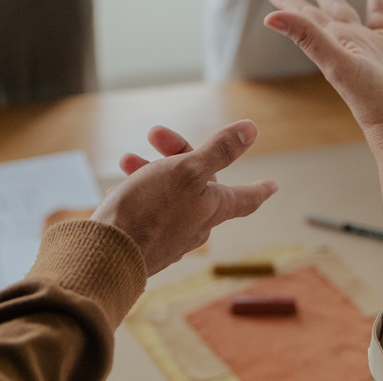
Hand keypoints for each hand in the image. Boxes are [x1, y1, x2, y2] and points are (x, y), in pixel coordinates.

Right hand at [90, 121, 277, 275]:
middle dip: (178, 155)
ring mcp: (170, 238)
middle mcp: (196, 226)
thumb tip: (252, 129)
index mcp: (213, 208)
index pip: (246, 197)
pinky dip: (138, 195)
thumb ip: (219, 151)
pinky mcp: (146, 246)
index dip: (260, 188)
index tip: (274, 186)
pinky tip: (117, 191)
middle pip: (198, 184)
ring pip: (169, 195)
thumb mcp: (187, 170)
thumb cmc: (150, 209)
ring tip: (126, 161)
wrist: (108, 254)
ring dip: (151, 172)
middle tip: (154, 134)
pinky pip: (148, 213)